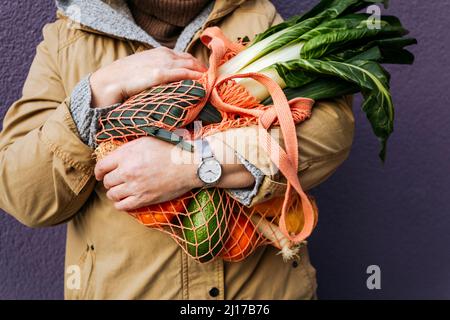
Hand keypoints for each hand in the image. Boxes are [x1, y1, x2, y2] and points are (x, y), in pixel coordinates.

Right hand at [90, 47, 206, 106]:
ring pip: (190, 66)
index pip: (186, 57)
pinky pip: (183, 74)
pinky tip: (204, 84)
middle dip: (204, 70)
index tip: (207, 75)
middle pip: (191, 60)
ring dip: (203, 74)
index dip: (198, 66)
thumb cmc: (126, 78)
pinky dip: (196, 78)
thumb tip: (170, 82)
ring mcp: (162, 63)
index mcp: (161, 52)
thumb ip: (159, 71)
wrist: (110, 80)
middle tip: (214, 81)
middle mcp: (164, 54)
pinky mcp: (160, 74)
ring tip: (212, 84)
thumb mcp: (145, 69)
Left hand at [94, 137, 254, 211]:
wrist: (190, 164)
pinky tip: (126, 199)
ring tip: (120, 190)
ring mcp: (136, 186)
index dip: (99, 171)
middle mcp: (128, 171)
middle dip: (109, 181)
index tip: (100, 174)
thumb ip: (129, 147)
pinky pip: (123, 206)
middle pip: (107, 181)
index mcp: (127, 154)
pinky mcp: (145, 199)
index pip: (102, 166)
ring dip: (115, 193)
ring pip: (113, 194)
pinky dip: (121, 204)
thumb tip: (117, 152)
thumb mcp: (148, 140)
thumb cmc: (172, 149)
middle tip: (115, 181)